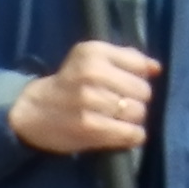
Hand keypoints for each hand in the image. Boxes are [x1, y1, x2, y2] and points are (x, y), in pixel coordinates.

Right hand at [8, 39, 161, 157]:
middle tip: (123, 104)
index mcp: (93, 52)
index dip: (141, 78)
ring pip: (138, 112)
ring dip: (134, 119)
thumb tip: (157, 68)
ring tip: (120, 119)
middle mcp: (92, 73)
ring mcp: (91, 101)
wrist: (32, 110)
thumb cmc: (68, 83)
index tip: (129, 84)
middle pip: (143, 91)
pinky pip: (130, 133)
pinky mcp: (90, 127)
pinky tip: (124, 133)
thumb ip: (125, 58)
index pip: (140, 65)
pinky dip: (133, 135)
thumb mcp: (90, 59)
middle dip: (138, 100)